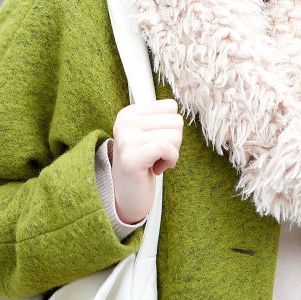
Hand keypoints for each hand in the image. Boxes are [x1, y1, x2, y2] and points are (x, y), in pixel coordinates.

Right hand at [111, 99, 182, 223]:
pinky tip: (157, 169)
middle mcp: (125, 122)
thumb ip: (158, 117)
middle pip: (176, 120)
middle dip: (174, 142)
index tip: (157, 142)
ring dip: (172, 153)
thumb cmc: (144, 164)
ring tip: (156, 162)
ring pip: (174, 135)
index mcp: (129, 112)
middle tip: (158, 155)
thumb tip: (174, 103)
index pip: (171, 106)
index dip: (171, 127)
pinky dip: (170, 161)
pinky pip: (167, 148)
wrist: (128, 196)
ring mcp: (126, 139)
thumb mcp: (148, 134)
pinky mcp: (132, 158)